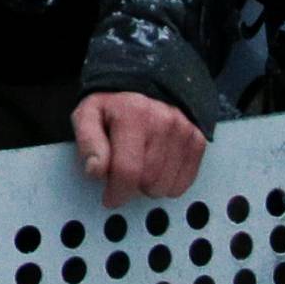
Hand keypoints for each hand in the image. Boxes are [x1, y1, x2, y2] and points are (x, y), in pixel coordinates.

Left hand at [72, 92, 206, 207]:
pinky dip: (168, 183)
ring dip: (150, 186)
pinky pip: (183, 182)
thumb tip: (96, 170)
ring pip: (166, 186)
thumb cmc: (114, 107)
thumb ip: (88, 142)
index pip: (128, 170)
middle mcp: (163, 121)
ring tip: (140, 166)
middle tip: (124, 172)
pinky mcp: (196, 140)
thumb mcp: (88, 115)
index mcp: (132, 114)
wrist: (145, 86)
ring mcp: (183, 131)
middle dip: (132, 186)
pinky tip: (157, 168)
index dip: (117, 192)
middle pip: (149, 182)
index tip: (110, 197)